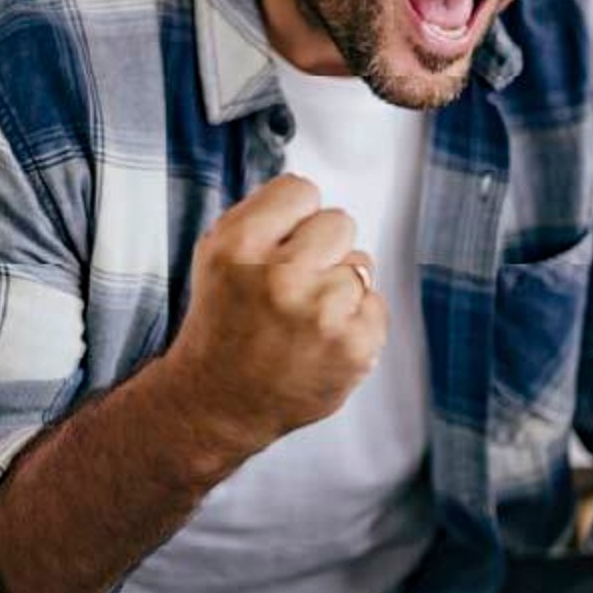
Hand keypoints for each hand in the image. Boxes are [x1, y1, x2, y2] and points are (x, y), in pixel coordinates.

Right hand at [165, 174, 387, 452]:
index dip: (293, 217)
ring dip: (339, 287)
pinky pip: (376, 304)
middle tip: (292, 285)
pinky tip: (321, 341)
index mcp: (241, 245)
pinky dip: (355, 322)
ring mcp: (322, 314)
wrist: (218, 403)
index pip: (302, 190)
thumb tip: (312, 192)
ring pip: (362, 265)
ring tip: (304, 317)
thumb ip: (263, 214)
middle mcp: (282, 276)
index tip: (280, 244)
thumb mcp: (216, 254)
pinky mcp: (354, 347)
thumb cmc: (223, 322)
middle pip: (339, 222)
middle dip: (321, 249)